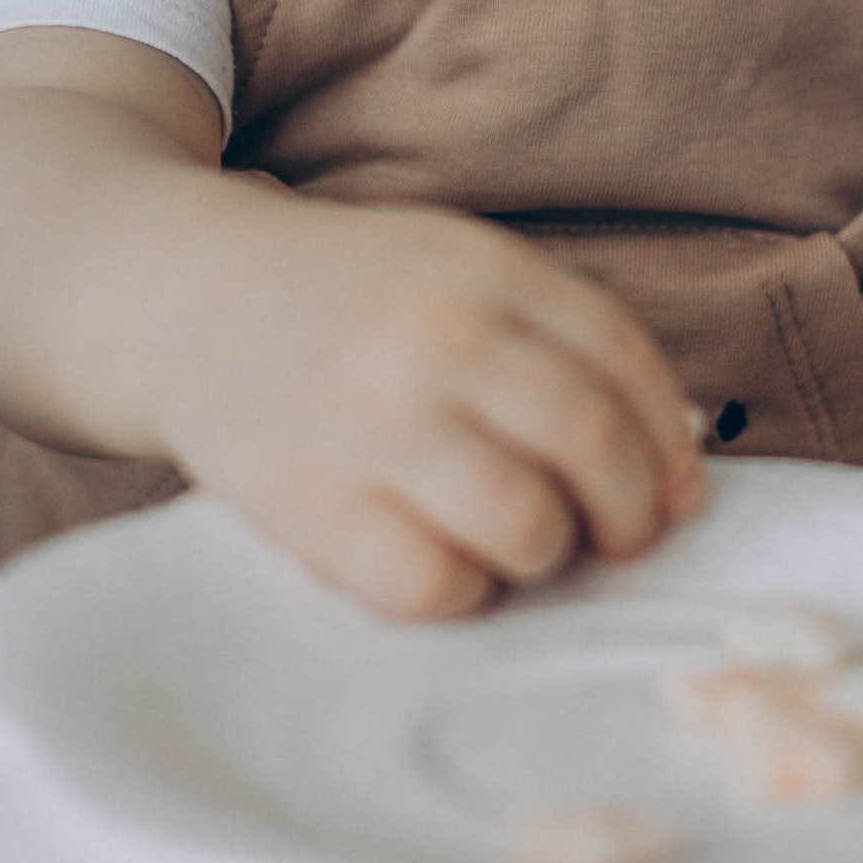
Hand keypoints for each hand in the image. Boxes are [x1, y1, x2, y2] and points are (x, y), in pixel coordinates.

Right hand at [153, 194, 705, 619]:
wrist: (182, 299)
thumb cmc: (349, 302)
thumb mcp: (456, 270)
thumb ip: (561, 337)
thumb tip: (681, 455)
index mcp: (483, 270)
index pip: (626, 364)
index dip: (671, 444)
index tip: (676, 489)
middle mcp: (434, 338)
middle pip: (592, 444)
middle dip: (630, 511)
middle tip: (618, 535)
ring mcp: (371, 423)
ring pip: (526, 525)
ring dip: (548, 552)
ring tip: (524, 542)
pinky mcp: (313, 505)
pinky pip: (435, 586)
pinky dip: (463, 592)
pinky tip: (445, 561)